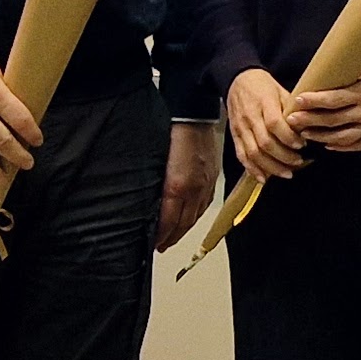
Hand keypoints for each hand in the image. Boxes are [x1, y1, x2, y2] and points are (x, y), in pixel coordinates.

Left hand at [157, 123, 220, 251]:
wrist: (193, 113)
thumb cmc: (170, 133)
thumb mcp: (155, 162)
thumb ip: (154, 186)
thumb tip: (148, 205)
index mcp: (178, 185)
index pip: (170, 221)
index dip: (161, 235)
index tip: (153, 244)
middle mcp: (195, 188)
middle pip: (184, 223)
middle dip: (171, 237)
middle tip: (160, 246)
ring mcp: (206, 183)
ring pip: (195, 216)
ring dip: (183, 230)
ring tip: (173, 237)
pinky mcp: (212, 177)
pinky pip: (205, 204)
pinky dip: (195, 216)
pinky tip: (189, 217)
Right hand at [227, 68, 306, 180]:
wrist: (237, 79)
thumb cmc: (263, 85)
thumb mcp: (280, 90)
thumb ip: (291, 108)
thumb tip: (306, 126)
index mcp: (264, 102)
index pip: (274, 124)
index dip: (288, 138)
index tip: (302, 145)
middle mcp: (250, 116)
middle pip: (265, 142)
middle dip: (283, 157)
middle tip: (298, 162)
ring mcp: (240, 127)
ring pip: (253, 153)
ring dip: (271, 167)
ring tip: (287, 173)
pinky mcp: (234, 135)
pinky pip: (241, 155)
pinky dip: (252, 169)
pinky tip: (264, 178)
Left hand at [288, 62, 360, 152]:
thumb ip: (350, 75)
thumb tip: (326, 74)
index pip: (334, 99)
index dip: (314, 101)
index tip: (298, 100)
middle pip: (333, 120)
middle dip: (310, 121)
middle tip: (292, 120)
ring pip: (341, 137)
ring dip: (320, 136)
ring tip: (305, 134)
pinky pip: (355, 145)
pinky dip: (339, 146)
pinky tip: (327, 145)